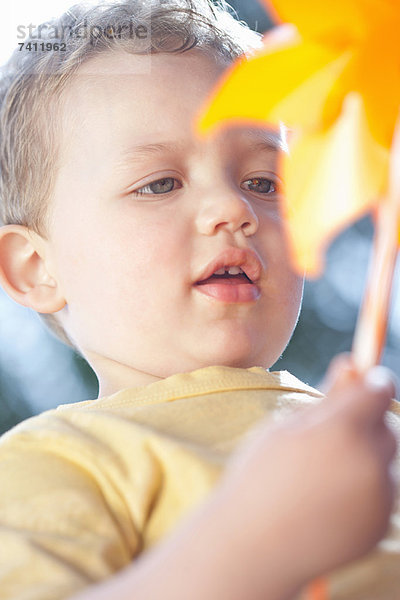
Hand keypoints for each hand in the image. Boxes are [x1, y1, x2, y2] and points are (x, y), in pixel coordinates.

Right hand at [219, 354, 397, 591]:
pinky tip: (329, 498)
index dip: (370, 383)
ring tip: (323, 473)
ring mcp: (380, 497)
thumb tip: (352, 362)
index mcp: (343, 429)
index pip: (379, 389)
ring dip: (366, 456)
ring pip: (386, 459)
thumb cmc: (260, 477)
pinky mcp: (381, 524)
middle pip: (387, 426)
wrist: (254, 547)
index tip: (360, 384)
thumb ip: (327, 396)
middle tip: (329, 437)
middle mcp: (370, 461)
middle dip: (366, 424)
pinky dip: (365, 487)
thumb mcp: (286, 428)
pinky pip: (383, 491)